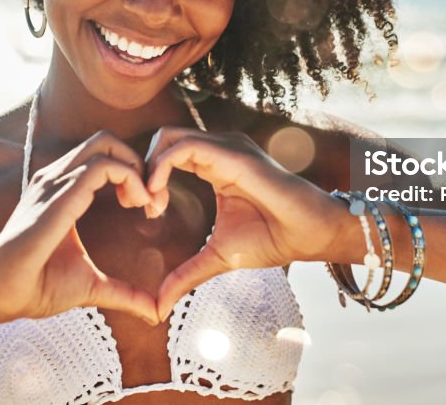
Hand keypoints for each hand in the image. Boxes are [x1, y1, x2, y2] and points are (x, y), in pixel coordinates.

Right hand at [0, 131, 158, 324]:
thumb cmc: (35, 288)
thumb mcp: (92, 285)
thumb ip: (125, 293)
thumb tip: (155, 312)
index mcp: (62, 191)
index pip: (103, 157)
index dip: (134, 174)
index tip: (148, 208)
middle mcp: (57, 179)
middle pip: (106, 140)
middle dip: (139, 162)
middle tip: (152, 200)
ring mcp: (55, 183)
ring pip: (106, 144)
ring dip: (137, 169)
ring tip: (145, 204)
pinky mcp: (58, 195)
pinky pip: (101, 166)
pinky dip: (130, 178)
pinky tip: (136, 205)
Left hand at [145, 127, 347, 320]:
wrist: (308, 236)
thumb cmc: (272, 239)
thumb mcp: (217, 257)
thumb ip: (185, 275)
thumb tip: (158, 307)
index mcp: (214, 164)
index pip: (168, 153)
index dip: (147, 177)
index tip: (145, 211)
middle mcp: (218, 149)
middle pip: (162, 139)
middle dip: (140, 168)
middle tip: (137, 205)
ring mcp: (226, 147)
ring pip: (168, 137)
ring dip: (148, 168)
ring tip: (148, 204)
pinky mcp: (231, 154)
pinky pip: (183, 147)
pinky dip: (160, 167)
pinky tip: (158, 196)